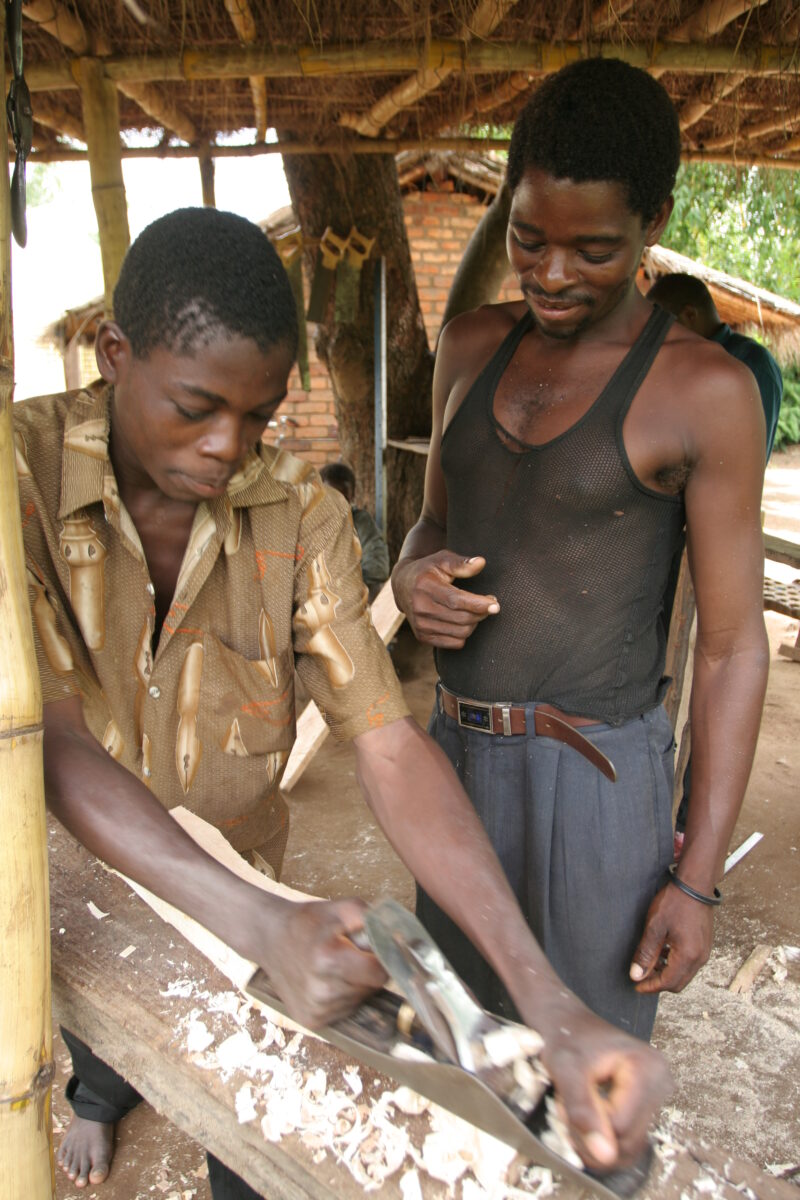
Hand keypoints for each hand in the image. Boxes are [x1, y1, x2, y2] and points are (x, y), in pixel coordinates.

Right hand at [261, 898, 387, 1028]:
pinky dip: (341, 998)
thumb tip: (398, 938)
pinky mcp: (311, 1022)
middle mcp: (322, 991)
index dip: (381, 961)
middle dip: (367, 972)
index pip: (380, 974)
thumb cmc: (308, 922)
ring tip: (335, 967)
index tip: (372, 952)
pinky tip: (326, 981)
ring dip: (355, 986)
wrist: (270, 938)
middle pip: (371, 989)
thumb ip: (373, 919)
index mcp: (329, 960)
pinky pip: (343, 1013)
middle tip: (349, 955)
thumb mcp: (341, 909)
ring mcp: (316, 1010)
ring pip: (358, 1002)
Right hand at [391, 551, 498, 647]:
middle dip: (481, 613)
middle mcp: (420, 608)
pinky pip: (455, 643)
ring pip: (461, 633)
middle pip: (462, 618)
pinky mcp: (423, 637)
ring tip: (476, 610)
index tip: (495, 604)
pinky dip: (465, 634)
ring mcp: (420, 625)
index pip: (456, 600)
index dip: (478, 604)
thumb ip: (462, 563)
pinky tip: (463, 620)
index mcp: (425, 586)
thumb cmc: (428, 570)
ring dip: (475, 623)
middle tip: (489, 604)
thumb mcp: (442, 560)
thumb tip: (481, 562)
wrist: (403, 585)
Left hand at [538, 1000, 671, 1170]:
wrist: (567, 1023)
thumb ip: (582, 1111)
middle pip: (626, 1142)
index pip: (620, 1127)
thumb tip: (605, 1156)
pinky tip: (588, 1114)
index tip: (569, 1095)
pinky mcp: (648, 1109)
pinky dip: (603, 1138)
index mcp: (649, 1068)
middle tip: (568, 1105)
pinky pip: (627, 1143)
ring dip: (594, 1139)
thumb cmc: (565, 1038)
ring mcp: (658, 1098)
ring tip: (576, 1108)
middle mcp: (662, 1084)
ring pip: (626, 1148)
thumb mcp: (566, 1069)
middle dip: (591, 1133)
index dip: (587, 1120)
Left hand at [629, 882, 714, 993]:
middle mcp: (700, 958)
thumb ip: (646, 954)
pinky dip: (675, 963)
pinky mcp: (704, 944)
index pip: (668, 983)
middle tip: (641, 976)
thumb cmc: (675, 903)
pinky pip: (690, 963)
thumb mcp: (654, 928)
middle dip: (659, 982)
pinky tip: (662, 952)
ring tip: (649, 963)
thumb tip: (636, 975)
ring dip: (667, 973)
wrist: (695, 884)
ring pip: (684, 974)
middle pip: (678, 983)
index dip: (650, 987)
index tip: (636, 986)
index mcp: (688, 956)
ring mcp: (704, 951)